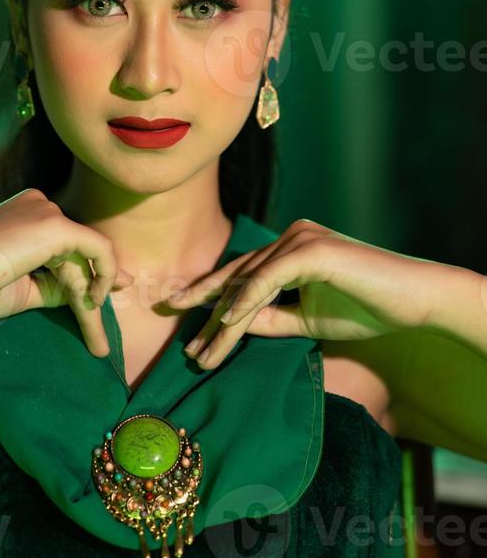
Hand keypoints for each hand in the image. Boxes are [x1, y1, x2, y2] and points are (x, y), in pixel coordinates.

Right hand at [0, 188, 132, 356]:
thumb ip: (52, 287)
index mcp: (26, 217)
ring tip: (98, 342)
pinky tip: (95, 302)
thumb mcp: (20, 290)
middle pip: (78, 256)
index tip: (105, 297)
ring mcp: (47, 212)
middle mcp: (40, 207)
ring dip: (93, 299)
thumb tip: (88, 295)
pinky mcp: (54, 224)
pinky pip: (97, 248)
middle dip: (95, 295)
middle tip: (104, 341)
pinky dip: (104, 274)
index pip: (65, 249)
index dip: (90, 275)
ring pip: (87, 257)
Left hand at [165, 218, 442, 370]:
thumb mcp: (307, 320)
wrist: (414, 301)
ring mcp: (300, 237)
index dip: (213, 302)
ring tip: (201, 351)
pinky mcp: (312, 249)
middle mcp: (290, 235)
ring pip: (250, 281)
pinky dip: (248, 300)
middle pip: (238, 276)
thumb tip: (231, 324)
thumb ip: (270, 318)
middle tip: (173, 329)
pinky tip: (228, 323)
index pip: (243, 275)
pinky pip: (270, 278)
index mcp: (289, 247)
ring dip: (223, 319)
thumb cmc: (367, 308)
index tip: (190, 331)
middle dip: (205, 307)